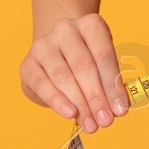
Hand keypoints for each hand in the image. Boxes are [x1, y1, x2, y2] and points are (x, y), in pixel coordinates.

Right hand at [19, 13, 130, 132]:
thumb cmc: (85, 61)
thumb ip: (109, 85)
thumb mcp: (101, 66)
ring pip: (63, 76)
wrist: (56, 54)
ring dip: (79, 104)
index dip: (113, 85)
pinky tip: (70, 113)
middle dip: (96, 97)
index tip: (120, 109)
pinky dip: (57, 101)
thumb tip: (117, 109)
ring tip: (90, 123)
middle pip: (83, 66)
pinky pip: (42, 84)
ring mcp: (44, 44)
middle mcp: (66, 29)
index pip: (104, 55)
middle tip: (105, 121)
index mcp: (91, 25)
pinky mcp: (28, 63)